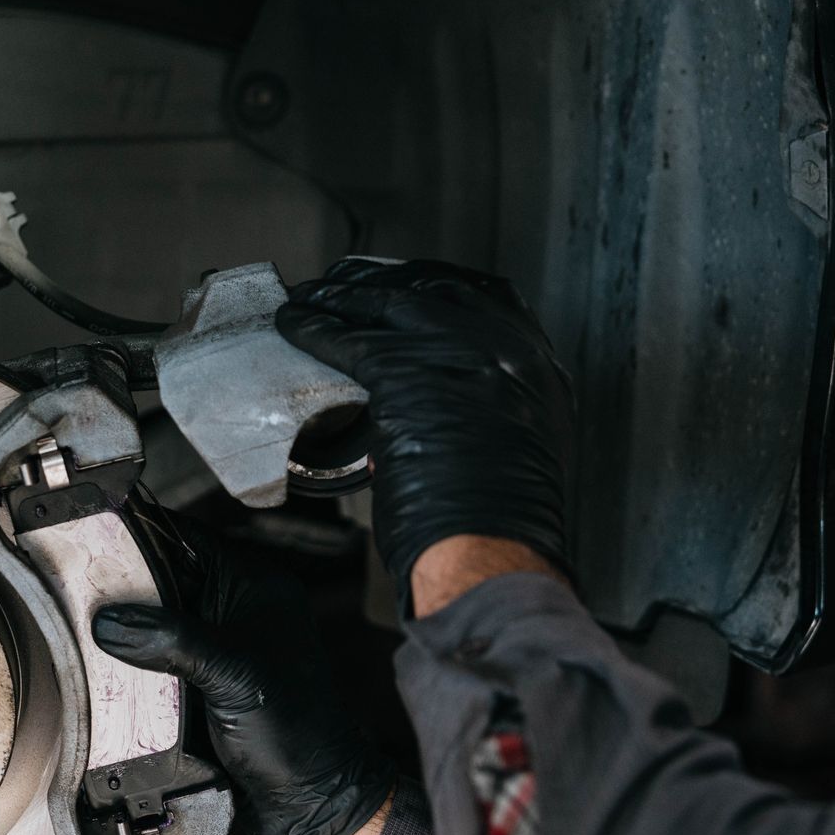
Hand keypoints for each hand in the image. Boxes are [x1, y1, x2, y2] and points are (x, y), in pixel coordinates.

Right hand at [91, 519, 394, 834]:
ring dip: (123, 625)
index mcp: (254, 585)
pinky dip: (129, 662)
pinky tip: (102, 664)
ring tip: (80, 620)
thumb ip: (170, 639)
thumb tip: (111, 620)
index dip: (139, 531)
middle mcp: (233, 608)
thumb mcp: (231, 673)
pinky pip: (153, 659)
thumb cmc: (298, 732)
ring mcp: (215, 645)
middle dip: (120, 582)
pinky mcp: (199, 681)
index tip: (92, 533)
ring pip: (153, 619)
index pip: (185, 537)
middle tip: (74, 583)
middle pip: (161, 577)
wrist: (309, 799)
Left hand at [274, 258, 576, 604]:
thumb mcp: (519, 447)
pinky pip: (350, 340)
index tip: (403, 282)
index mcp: (539, 368)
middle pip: (432, 288)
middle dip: (382, 280)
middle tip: (344, 280)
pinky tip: (295, 324)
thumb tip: (448, 403)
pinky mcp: (408, 375)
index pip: (485, 296)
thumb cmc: (498, 526)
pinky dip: (316, 328)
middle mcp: (508, 349)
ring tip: (310, 297)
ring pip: (387, 305)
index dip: (434, 284)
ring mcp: (461, 356)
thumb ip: (490, 410)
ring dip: (340, 298)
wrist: (494, 554)